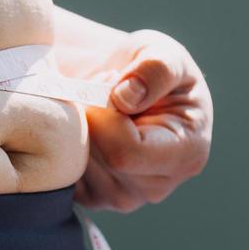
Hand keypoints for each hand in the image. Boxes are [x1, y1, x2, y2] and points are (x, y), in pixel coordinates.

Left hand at [74, 29, 212, 211]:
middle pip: (98, 162)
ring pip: (75, 170)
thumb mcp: (164, 51)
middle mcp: (156, 186)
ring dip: (73, 131)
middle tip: (97, 92)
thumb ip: (155, 68)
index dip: (103, 116)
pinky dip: (61, 148)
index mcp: (187, 153)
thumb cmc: (151, 68)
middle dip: (88, 120)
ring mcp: (123, 197)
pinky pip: (61, 178)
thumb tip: (124, 98)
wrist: (124, 85)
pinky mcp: (92, 198)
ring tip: (92, 108)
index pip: (126, 152)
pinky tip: (82, 127)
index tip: (104, 83)